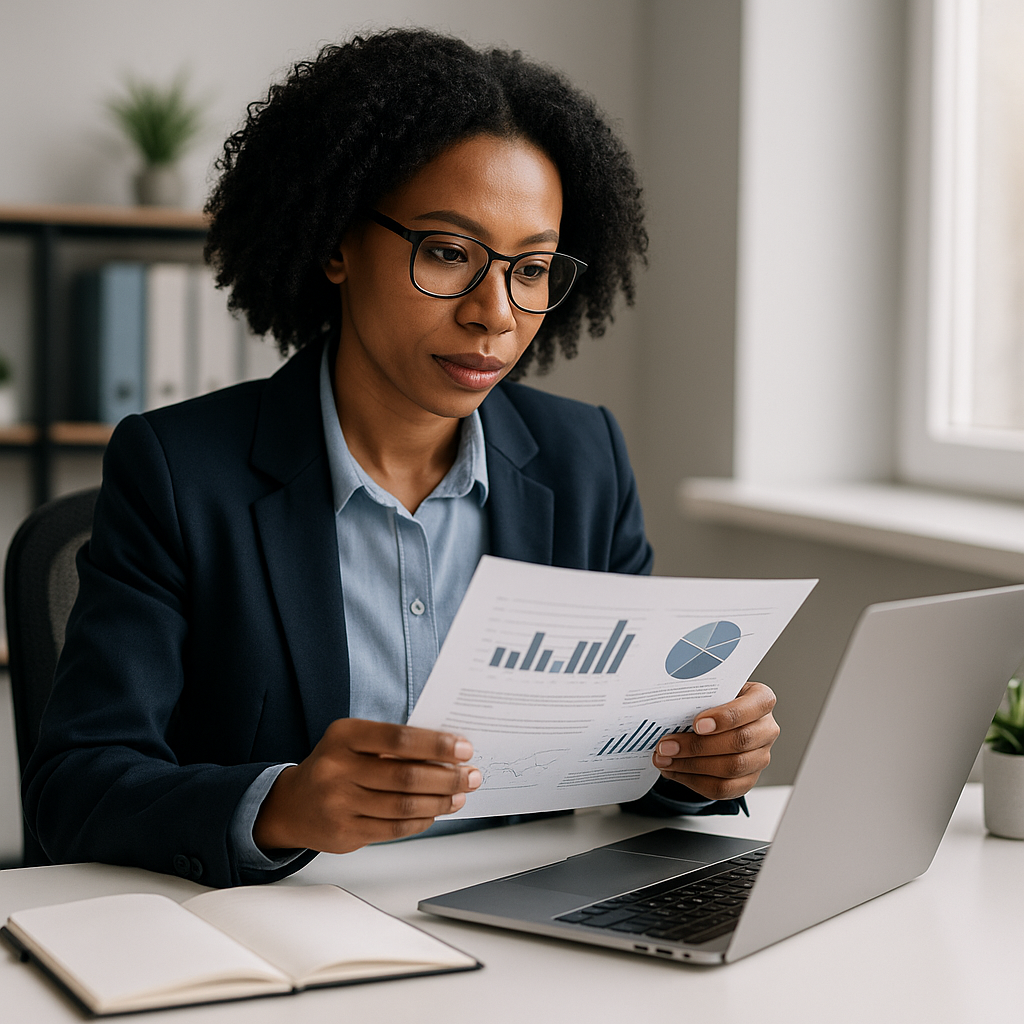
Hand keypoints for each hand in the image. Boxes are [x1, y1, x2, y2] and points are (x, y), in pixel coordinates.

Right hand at [253, 719, 480, 853]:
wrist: (292, 805)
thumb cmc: (335, 765)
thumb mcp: (354, 741)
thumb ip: (392, 744)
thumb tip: (446, 751)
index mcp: (344, 737)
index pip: (399, 739)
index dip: (436, 744)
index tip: (464, 748)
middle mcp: (338, 769)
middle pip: (406, 776)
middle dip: (447, 777)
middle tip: (471, 775)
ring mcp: (339, 804)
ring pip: (404, 806)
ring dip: (440, 801)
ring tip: (460, 795)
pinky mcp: (345, 833)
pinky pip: (394, 828)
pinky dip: (422, 820)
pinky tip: (435, 812)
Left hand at [652, 681, 778, 801]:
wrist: (718, 721)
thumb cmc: (714, 702)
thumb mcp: (711, 691)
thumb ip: (699, 697)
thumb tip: (669, 707)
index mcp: (761, 700)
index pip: (752, 708)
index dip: (725, 718)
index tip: (697, 724)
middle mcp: (766, 729)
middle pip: (739, 742)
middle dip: (697, 746)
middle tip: (667, 745)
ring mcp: (760, 757)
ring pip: (730, 768)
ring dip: (691, 765)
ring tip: (665, 759)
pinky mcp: (748, 780)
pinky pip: (723, 788)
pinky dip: (694, 781)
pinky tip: (674, 770)